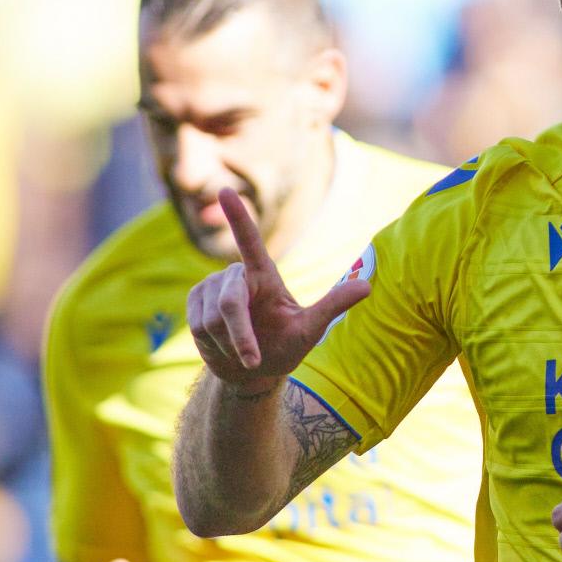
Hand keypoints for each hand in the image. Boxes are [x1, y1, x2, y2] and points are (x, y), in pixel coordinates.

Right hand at [186, 189, 369, 394]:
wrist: (250, 371)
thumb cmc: (283, 347)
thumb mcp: (310, 330)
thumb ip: (332, 306)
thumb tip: (368, 286)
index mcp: (264, 274)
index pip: (250, 242)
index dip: (237, 217)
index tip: (225, 191)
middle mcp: (235, 275)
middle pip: (230, 302)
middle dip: (241, 335)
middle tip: (252, 358)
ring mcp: (209, 287)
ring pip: (213, 318)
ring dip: (230, 343)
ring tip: (241, 350)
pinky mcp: (193, 302)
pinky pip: (199, 325)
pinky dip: (215, 345)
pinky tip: (222, 347)